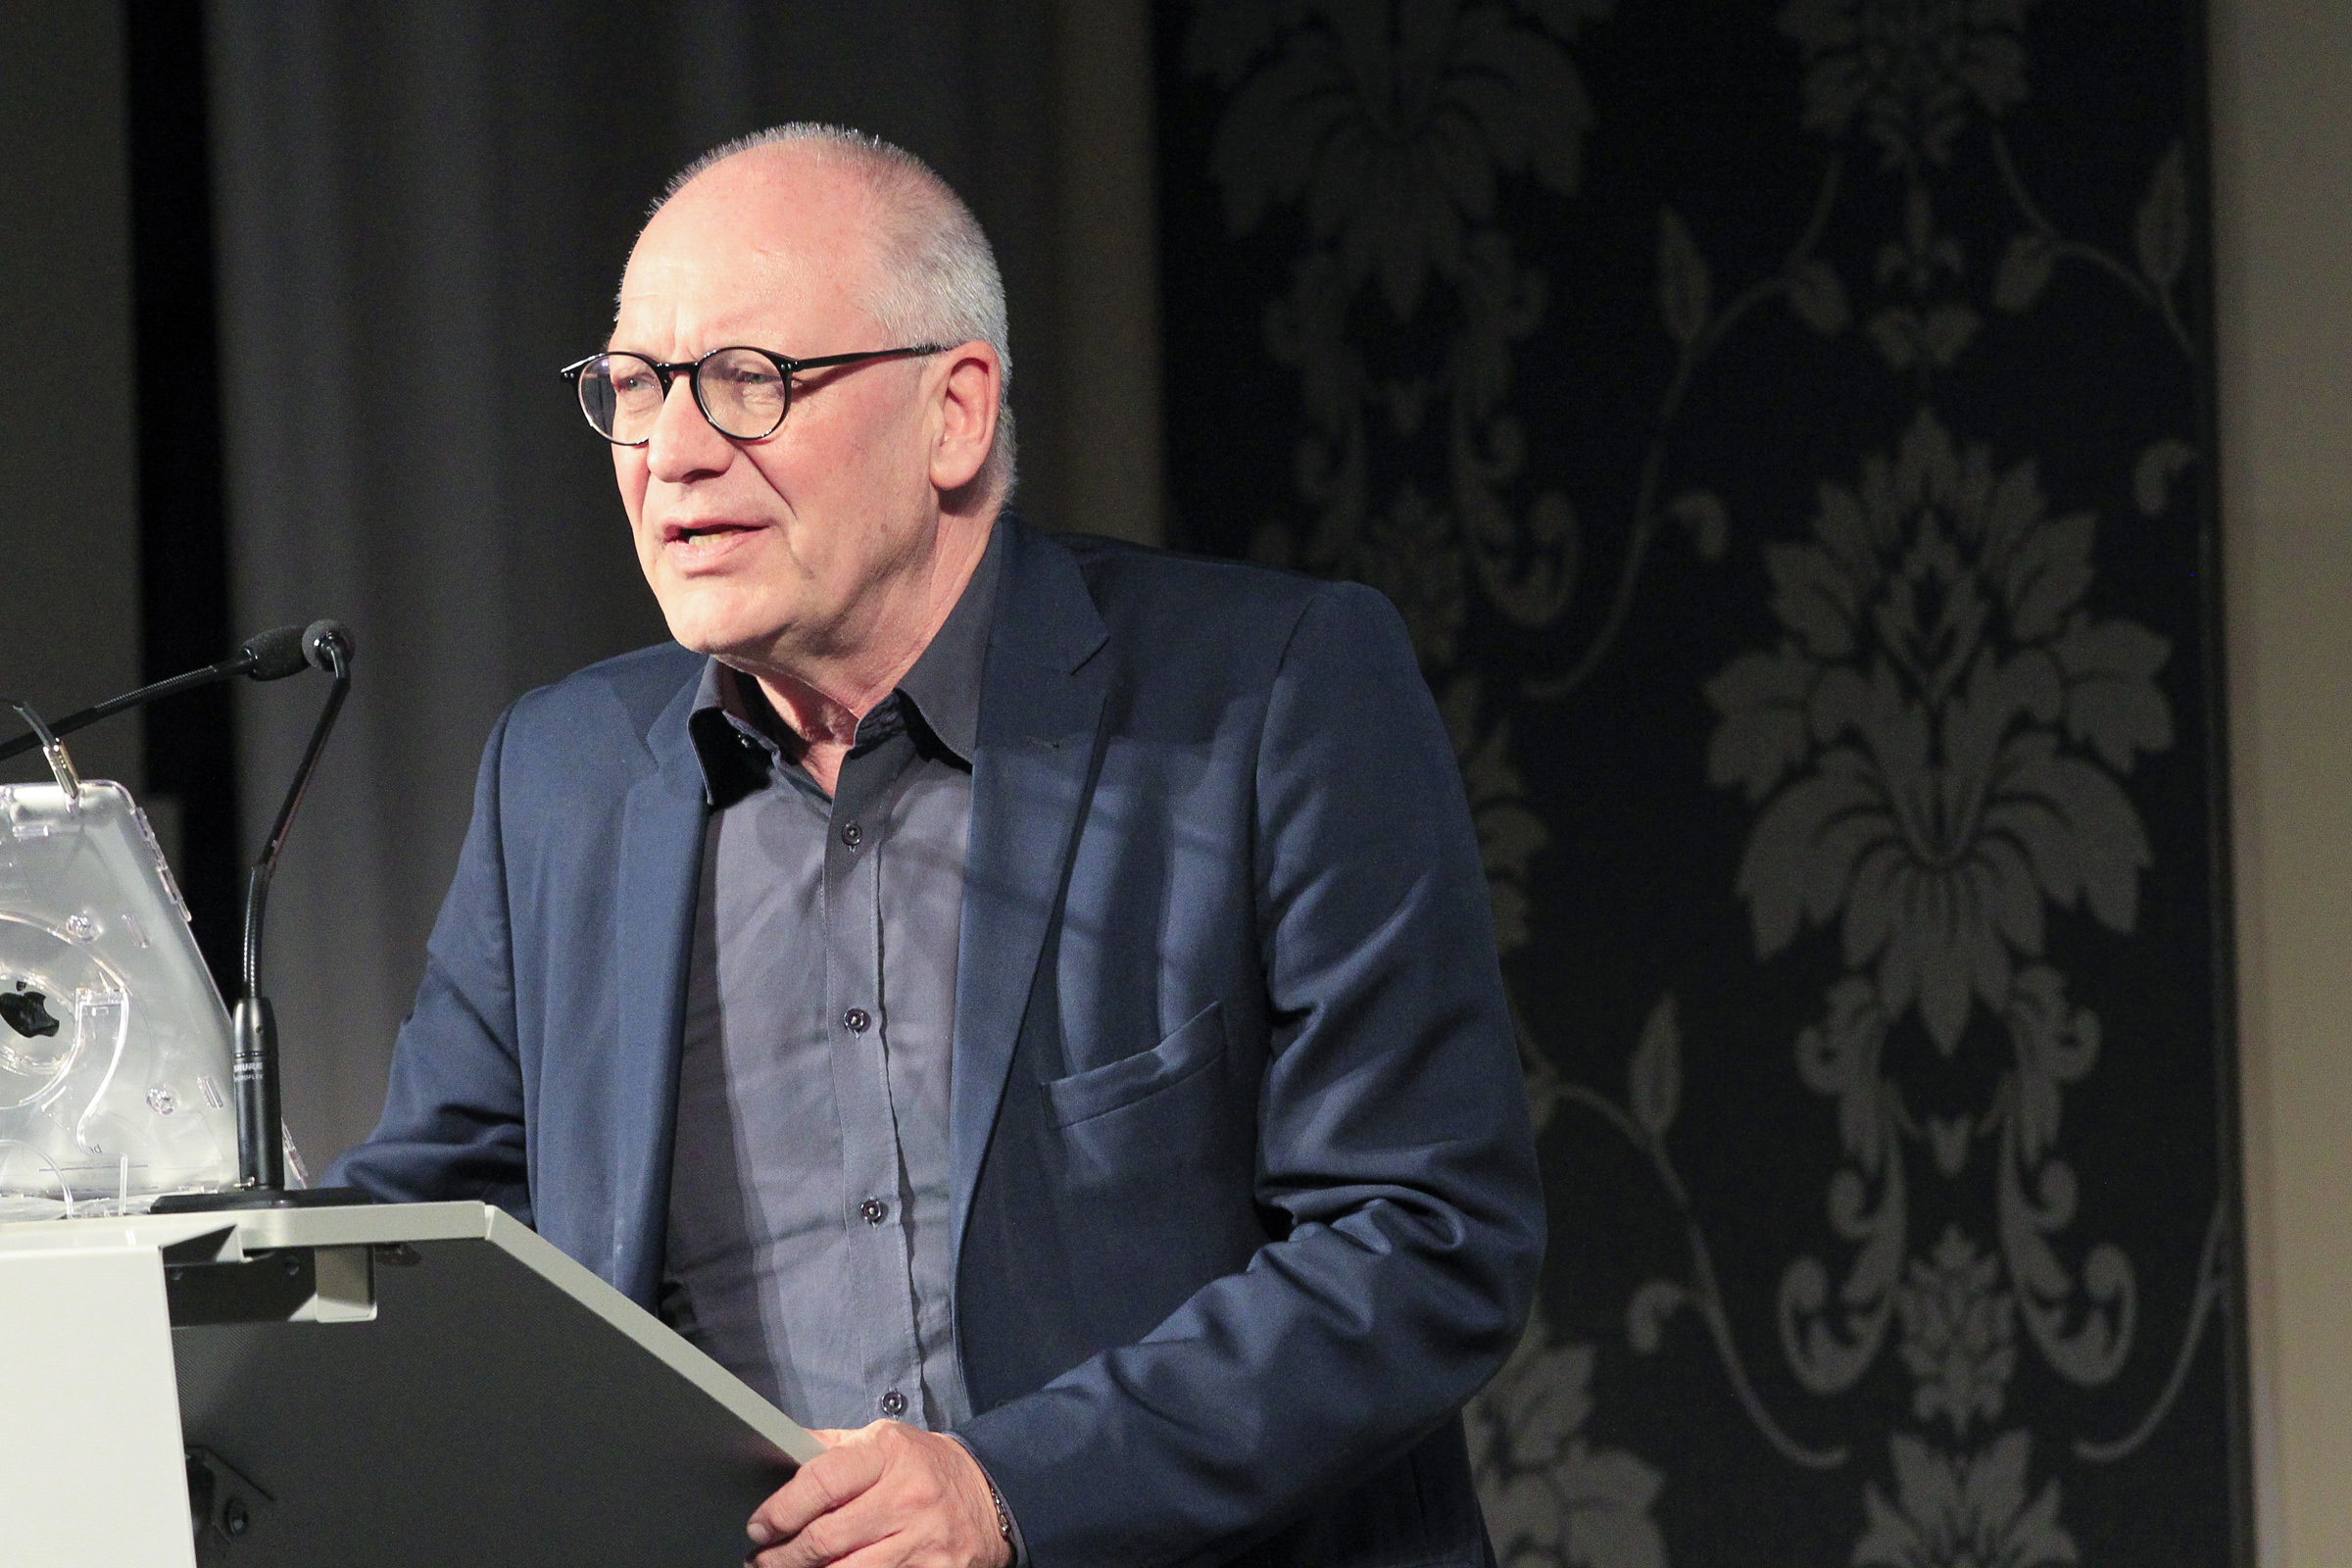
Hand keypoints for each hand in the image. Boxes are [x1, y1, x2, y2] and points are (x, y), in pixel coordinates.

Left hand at [747, 1420, 1012, 1567]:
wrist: (990, 1495)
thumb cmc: (923, 1467)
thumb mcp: (883, 1441)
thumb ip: (831, 1447)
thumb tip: (776, 1449)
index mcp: (889, 1453)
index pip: (821, 1482)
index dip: (780, 1510)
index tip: (759, 1525)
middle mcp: (907, 1495)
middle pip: (826, 1538)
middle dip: (782, 1555)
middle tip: (762, 1559)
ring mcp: (923, 1539)